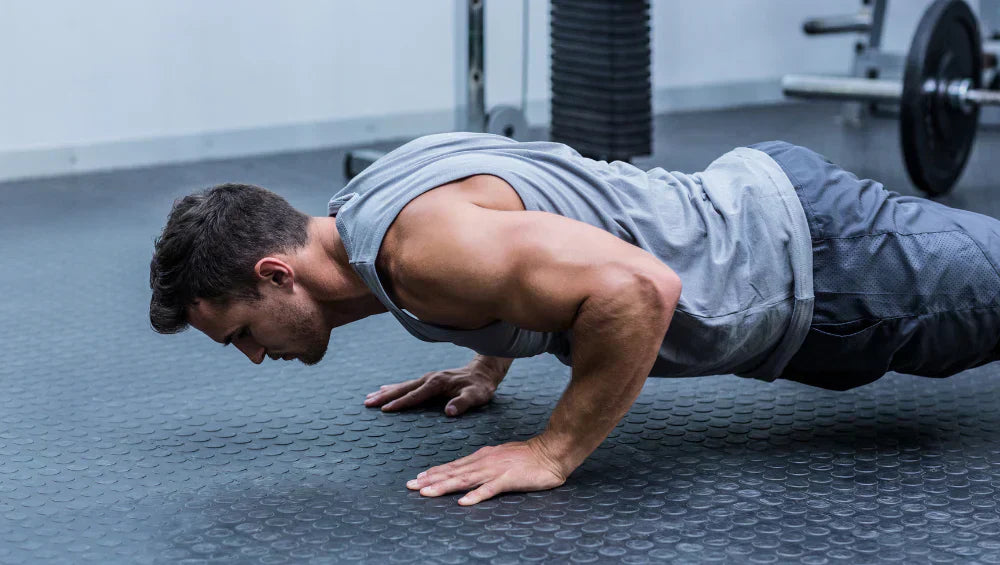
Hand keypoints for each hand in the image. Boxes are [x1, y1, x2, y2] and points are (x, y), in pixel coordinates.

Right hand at [364, 363, 500, 415]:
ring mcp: (428, 377)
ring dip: (385, 392)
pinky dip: (394, 387)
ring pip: (402, 385)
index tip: (385, 409)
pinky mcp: (429, 379)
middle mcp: (429, 378)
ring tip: (368, 398)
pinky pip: (407, 384)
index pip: (415, 395)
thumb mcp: (476, 396)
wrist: (484, 371)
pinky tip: (384, 389)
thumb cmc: (480, 387)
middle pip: (403, 388)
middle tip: (367, 403)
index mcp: (437, 383)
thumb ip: (463, 403)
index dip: (401, 403)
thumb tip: (449, 412)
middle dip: (385, 396)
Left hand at [405, 436, 568, 504]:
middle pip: (453, 472)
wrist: (552, 451)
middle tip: (410, 486)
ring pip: (464, 480)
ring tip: (426, 493)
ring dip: (444, 486)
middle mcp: (484, 462)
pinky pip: (489, 490)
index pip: (453, 466)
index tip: (417, 478)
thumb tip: (470, 470)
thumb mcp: (501, 457)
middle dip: (430, 480)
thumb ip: (486, 463)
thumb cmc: (528, 456)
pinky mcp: (508, 479)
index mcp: (483, 457)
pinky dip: (475, 496)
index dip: (434, 472)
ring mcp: (495, 470)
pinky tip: (463, 502)